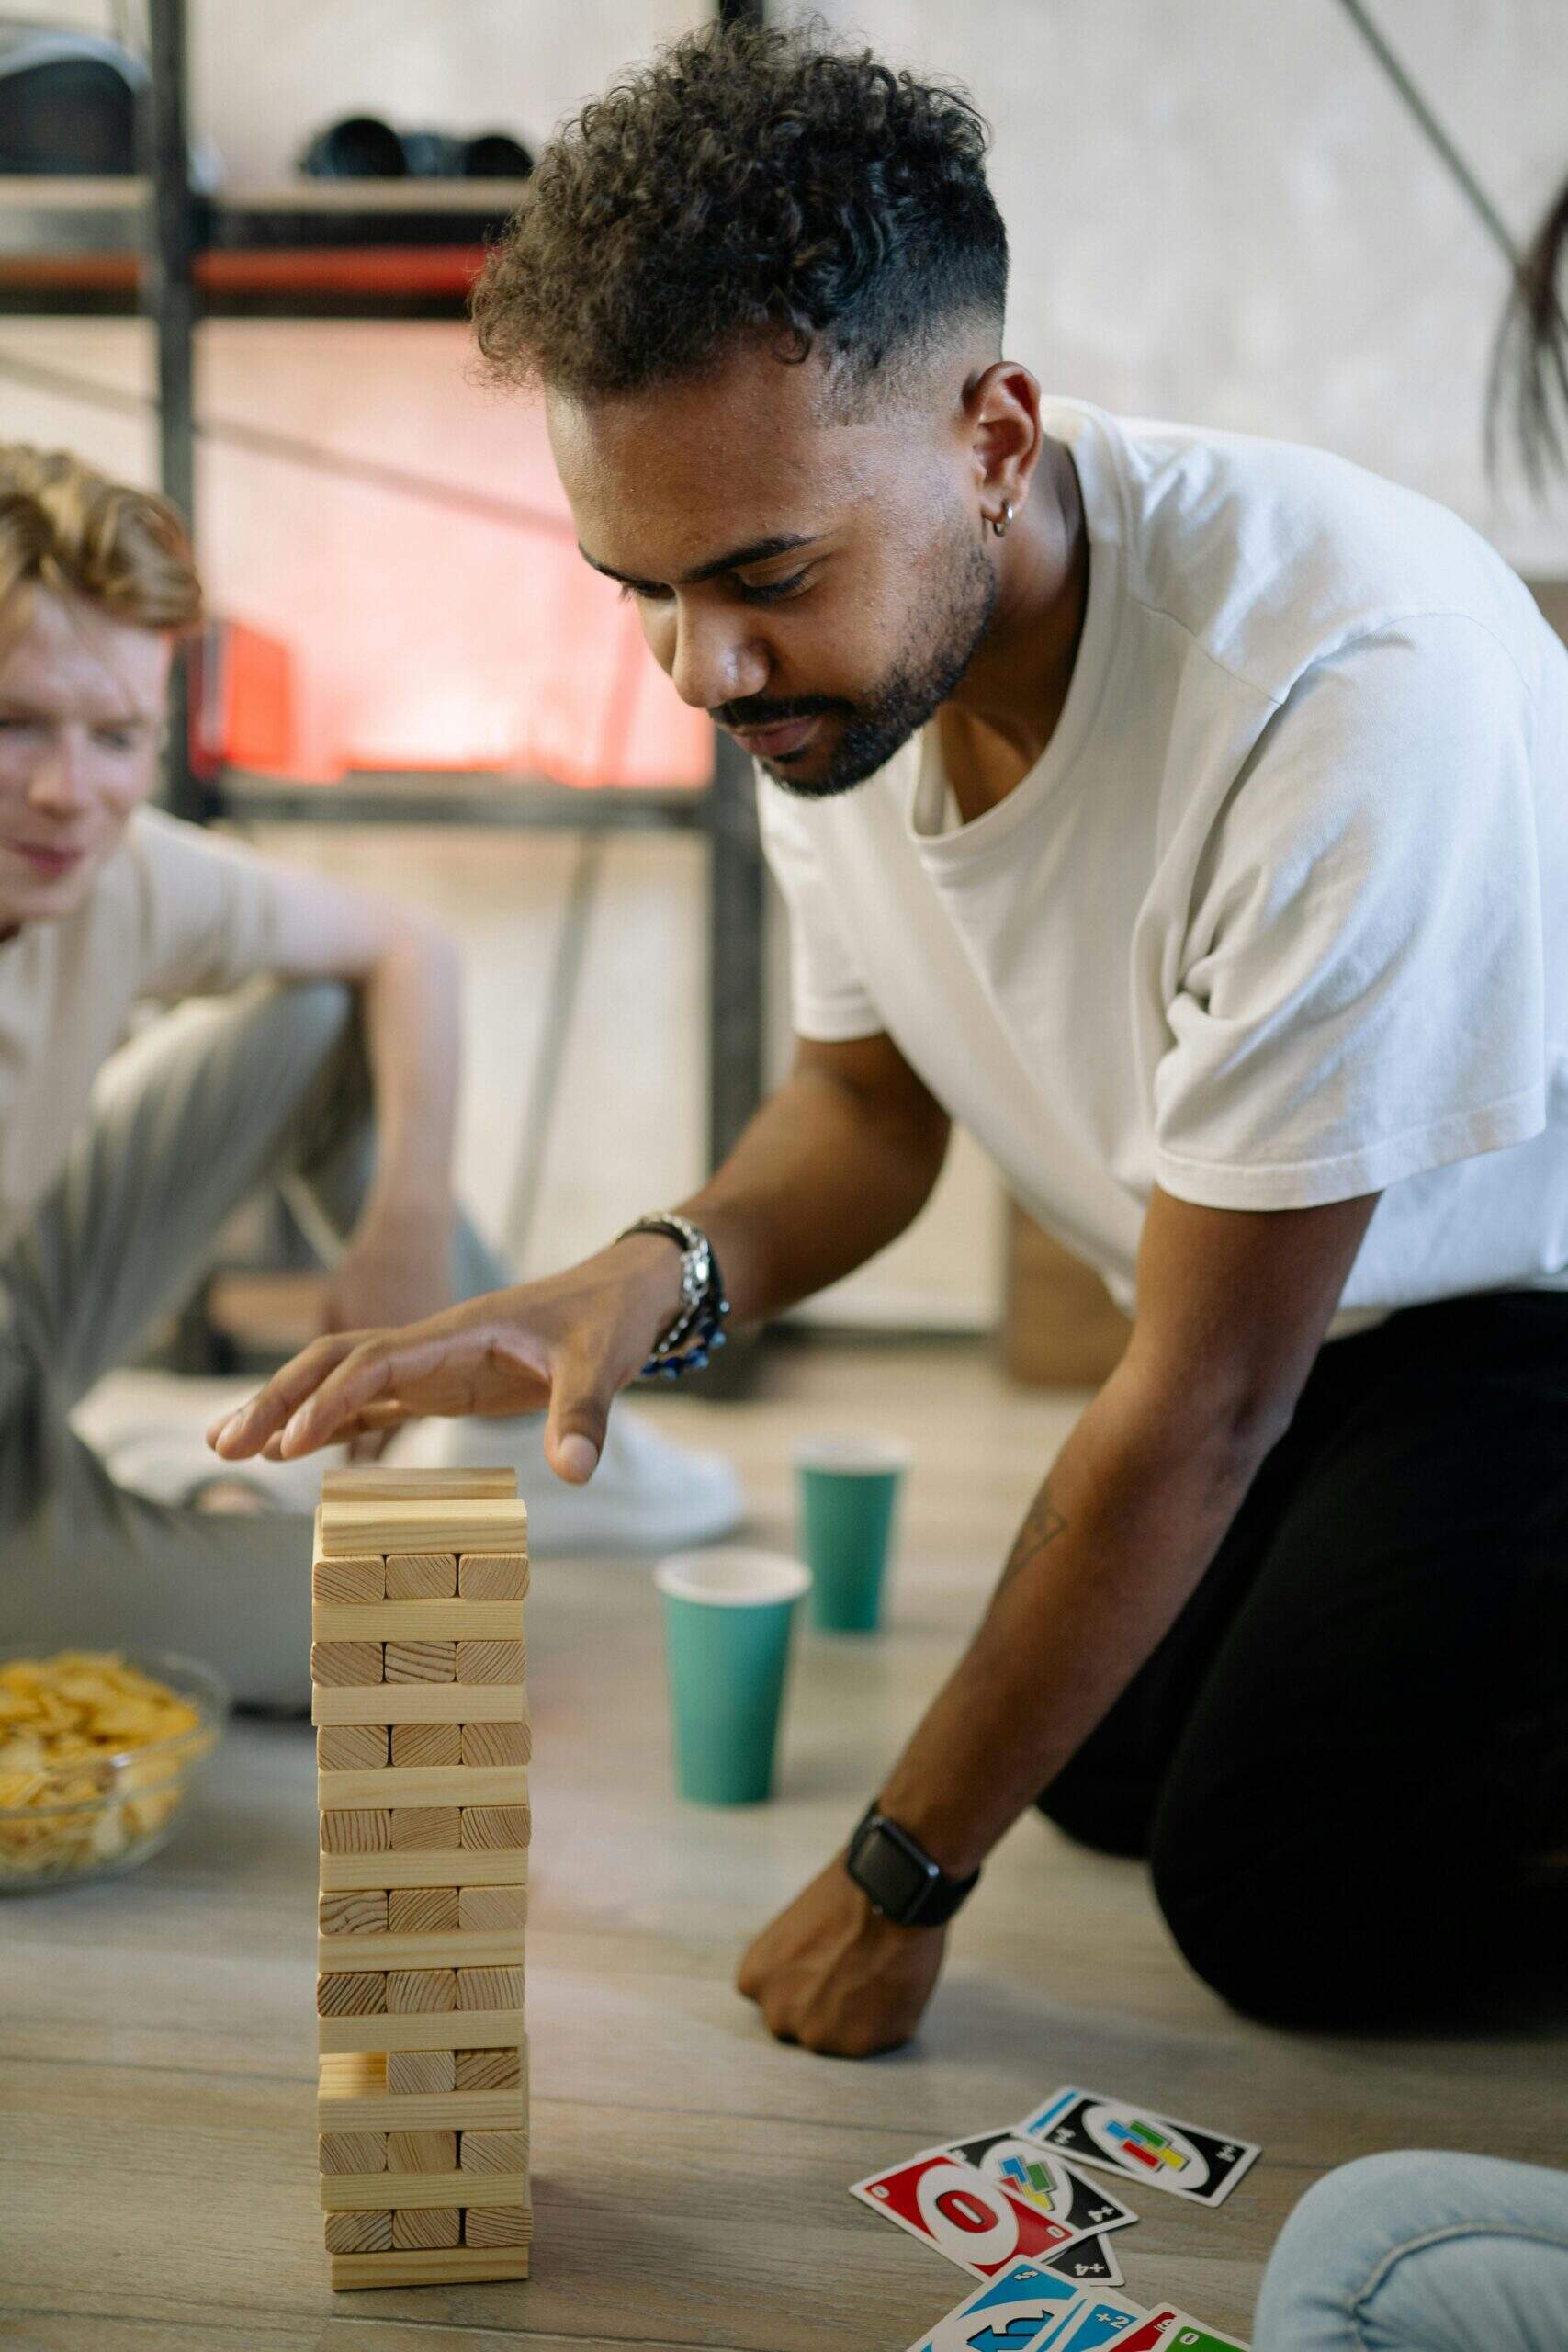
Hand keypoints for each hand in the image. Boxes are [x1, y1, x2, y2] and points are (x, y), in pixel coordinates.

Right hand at [205, 1233, 682, 1482]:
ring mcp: (435, 1363)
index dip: (330, 1401)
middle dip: (278, 1399)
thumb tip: (574, 1471)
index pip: (375, 1361)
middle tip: (223, 1445)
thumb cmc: (612, 1318)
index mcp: (458, 1332)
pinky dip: (331, 1424)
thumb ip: (584, 1415)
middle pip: (335, 1363)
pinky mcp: (445, 1382)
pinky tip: (296, 1451)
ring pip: (343, 1380)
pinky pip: (374, 1402)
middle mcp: (433, 1345)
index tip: (289, 1443)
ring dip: (290, 1410)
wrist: (629, 1290)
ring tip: (231, 1446)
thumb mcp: (604, 1362)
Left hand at [735, 1854, 945, 2056]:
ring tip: (879, 1976)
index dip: (803, 1984)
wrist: (889, 1890)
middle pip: (801, 2023)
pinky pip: (875, 2041)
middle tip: (854, 1974)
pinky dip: (888, 2021)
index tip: (824, 1968)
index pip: (774, 1998)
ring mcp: (820, 2035)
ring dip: (857, 2018)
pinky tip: (896, 1984)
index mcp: (755, 1980)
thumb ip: (790, 1966)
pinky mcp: (861, 2045)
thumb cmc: (846, 1894)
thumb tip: (805, 1983)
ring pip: (839, 2038)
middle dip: (824, 2007)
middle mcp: (779, 2014)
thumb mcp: (793, 1927)